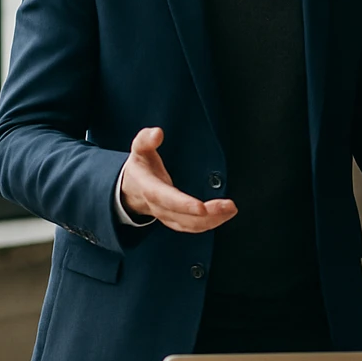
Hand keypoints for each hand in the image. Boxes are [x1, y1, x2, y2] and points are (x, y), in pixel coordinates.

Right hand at [120, 127, 237, 232]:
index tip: (202, 207)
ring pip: (189, 225)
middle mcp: (159, 207)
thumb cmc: (140, 168)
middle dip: (208, 214)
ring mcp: (167, 216)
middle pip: (183, 216)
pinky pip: (192, 227)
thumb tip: (158, 133)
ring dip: (213, 221)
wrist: (130, 191)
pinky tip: (224, 216)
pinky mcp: (175, 221)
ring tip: (231, 209)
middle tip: (230, 205)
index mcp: (150, 189)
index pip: (167, 199)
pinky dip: (209, 224)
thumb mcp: (139, 150)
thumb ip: (146, 139)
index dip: (184, 204)